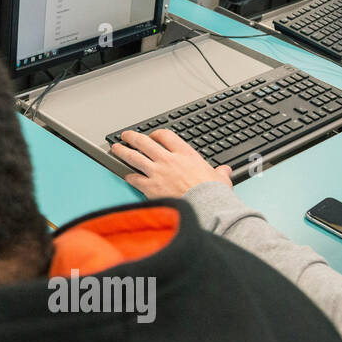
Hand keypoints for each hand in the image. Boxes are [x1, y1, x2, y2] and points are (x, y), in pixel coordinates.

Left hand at [111, 128, 233, 197]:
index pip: (165, 136)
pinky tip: (125, 175)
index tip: (153, 136)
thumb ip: (220, 172)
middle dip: (132, 137)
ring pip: (134, 157)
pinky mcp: (150, 187)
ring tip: (116, 148)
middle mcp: (168, 160)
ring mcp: (157, 173)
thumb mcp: (220, 178)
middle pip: (144, 142)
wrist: (204, 208)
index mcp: (185, 154)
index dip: (156, 134)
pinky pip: (134, 178)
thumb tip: (225, 171)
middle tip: (126, 136)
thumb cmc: (212, 194)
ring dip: (123, 151)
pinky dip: (128, 176)